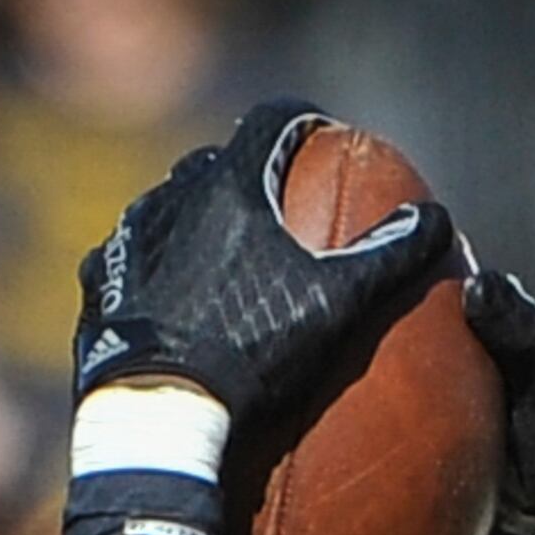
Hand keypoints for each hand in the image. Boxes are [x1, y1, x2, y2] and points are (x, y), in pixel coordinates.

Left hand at [73, 100, 451, 429]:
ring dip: (199, 219)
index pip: (273, 120)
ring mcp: (128, 240)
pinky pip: (133, 260)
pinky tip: (173, 300)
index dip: (303, 121)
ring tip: (224, 253)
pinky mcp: (100, 285)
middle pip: (217, 162)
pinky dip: (159, 268)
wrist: (158, 415)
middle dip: (249, 173)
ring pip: (169, 208)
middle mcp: (170, 197)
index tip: (320, 135)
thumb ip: (387, 258)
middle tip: (277, 201)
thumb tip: (434, 219)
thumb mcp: (334, 307)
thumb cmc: (251, 354)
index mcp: (229, 184)